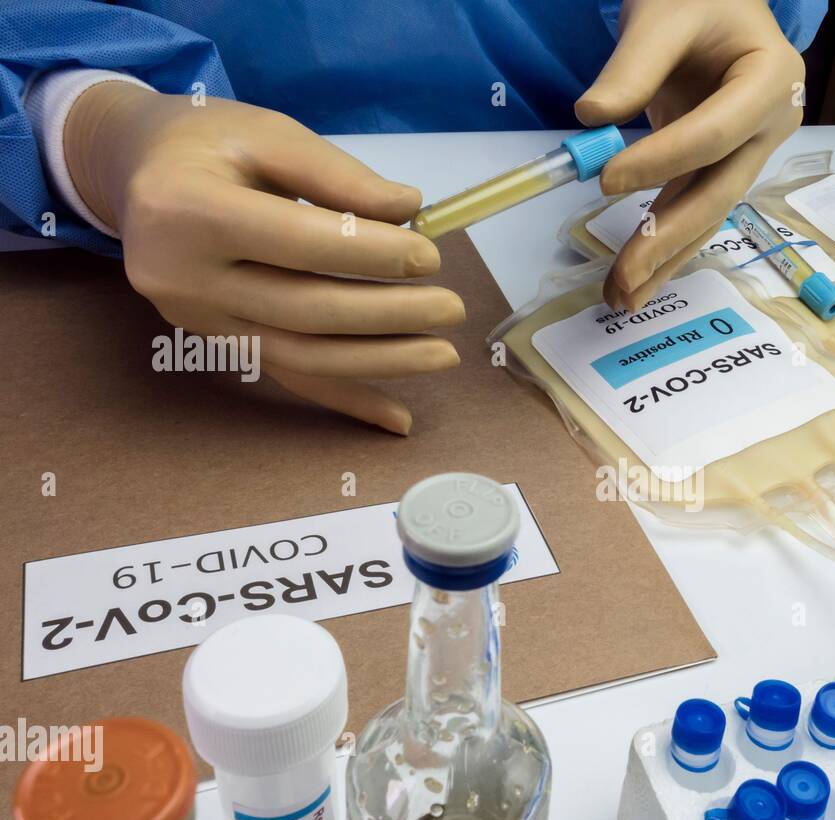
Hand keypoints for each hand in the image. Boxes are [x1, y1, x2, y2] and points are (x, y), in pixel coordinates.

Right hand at [64, 83, 461, 434]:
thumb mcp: (265, 132)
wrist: (132, 173)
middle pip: (304, 309)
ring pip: (302, 355)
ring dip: (380, 362)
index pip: (298, 244)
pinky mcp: (217, 344)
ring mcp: (198, 322)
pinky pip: (289, 377)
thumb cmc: (203, 142)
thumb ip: (335, 173)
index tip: (428, 256)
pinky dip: (346, 399)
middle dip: (387, 314)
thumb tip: (409, 211)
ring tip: (443, 355)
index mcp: (187, 212)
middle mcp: (183, 279)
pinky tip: (396, 419)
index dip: (370, 254)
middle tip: (451, 308)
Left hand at [576, 0, 804, 309]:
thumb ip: (631, 66)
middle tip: (623, 276)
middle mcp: (772, 124)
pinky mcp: (724, 167)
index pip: (714, 134)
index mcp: (772, 78)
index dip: (662, 161)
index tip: (605, 180)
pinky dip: (663, 247)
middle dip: (666, 238)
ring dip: (663, 260)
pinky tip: (635, 284)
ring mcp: (752, 151)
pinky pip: (693, 210)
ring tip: (621, 299)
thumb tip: (591, 119)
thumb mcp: (661, 14)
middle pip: (718, 191)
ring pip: (707, 213)